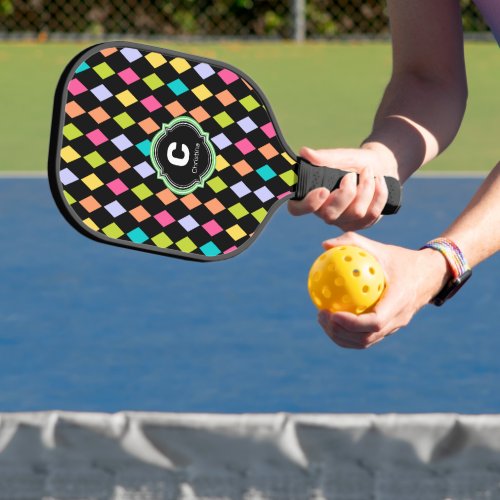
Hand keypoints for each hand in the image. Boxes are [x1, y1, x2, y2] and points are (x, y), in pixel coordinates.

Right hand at [288, 145, 397, 230]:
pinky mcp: (361, 224)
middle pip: (330, 215)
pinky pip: (372, 214)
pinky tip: (379, 180)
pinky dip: (379, 193)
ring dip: (366, 188)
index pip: (297, 209)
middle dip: (346, 193)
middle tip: (351, 175)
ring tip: (368, 172)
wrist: (379, 166)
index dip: (308, 204)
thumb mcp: (341, 156)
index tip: (323, 190)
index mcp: (312, 196)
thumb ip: (324, 157)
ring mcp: (343, 221)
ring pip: (356, 213)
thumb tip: (304, 152)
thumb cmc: (354, 162)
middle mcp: (324, 212)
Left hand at [316, 232, 450, 348]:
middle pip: (366, 338)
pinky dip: (347, 334)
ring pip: (365, 342)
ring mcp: (394, 327)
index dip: (352, 323)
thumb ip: (353, 243)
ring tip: (322, 319)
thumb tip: (324, 245)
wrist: (429, 275)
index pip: (375, 322)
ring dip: (341, 336)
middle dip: (340, 332)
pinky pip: (366, 337)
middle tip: (321, 315)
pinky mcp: (389, 329)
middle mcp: (398, 319)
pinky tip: (331, 319)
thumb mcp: (380, 248)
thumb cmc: (401, 259)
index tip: (332, 313)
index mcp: (399, 301)